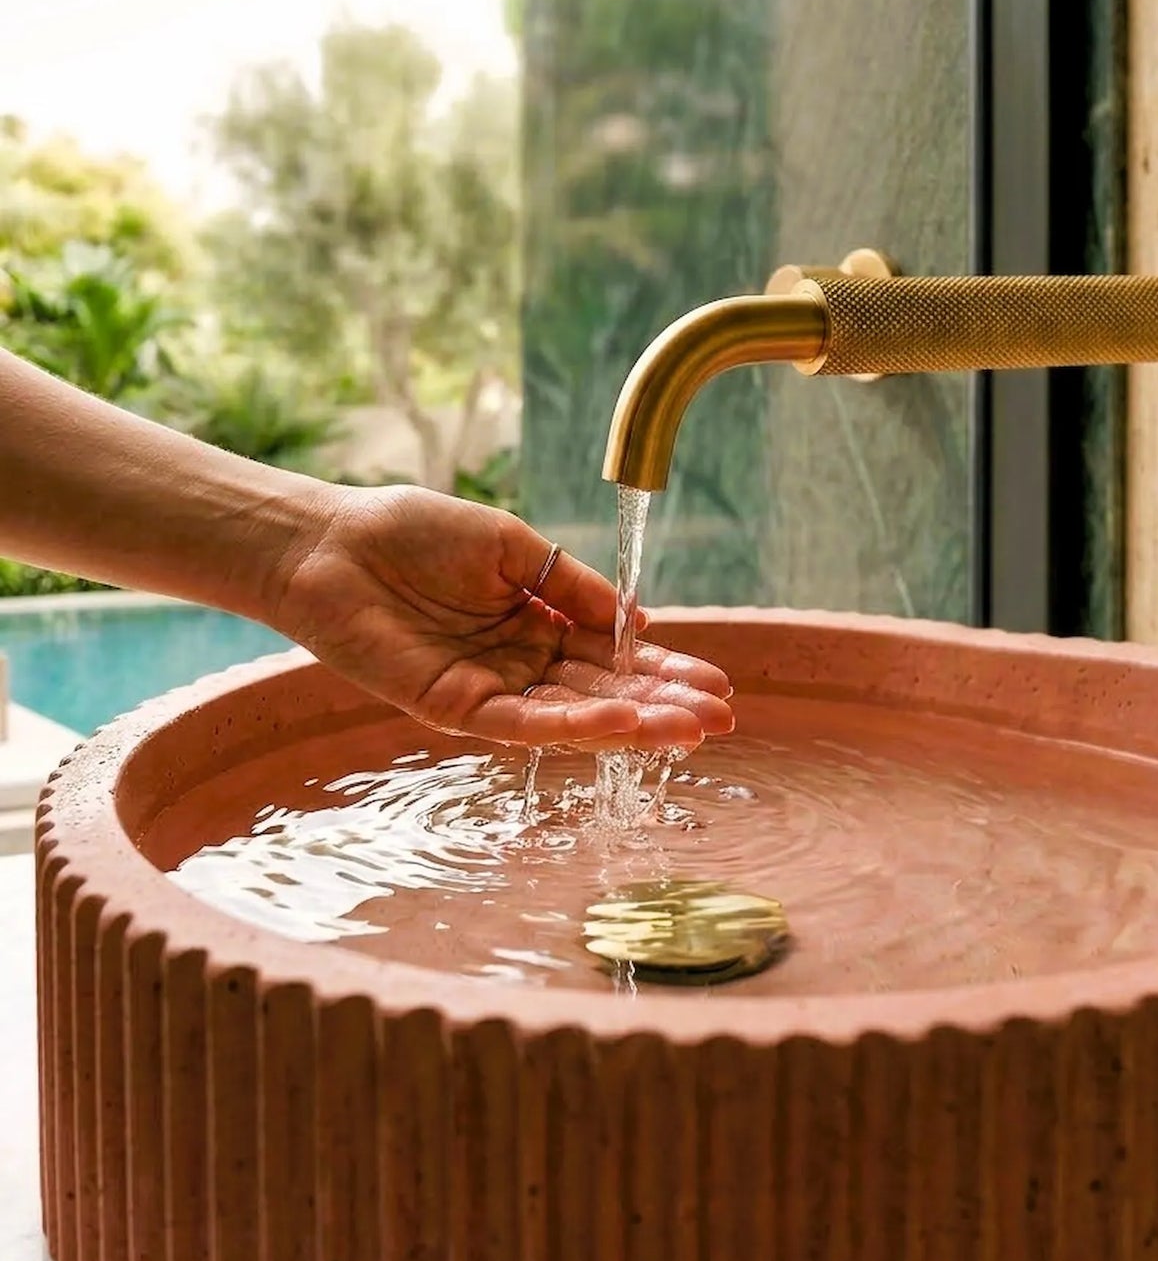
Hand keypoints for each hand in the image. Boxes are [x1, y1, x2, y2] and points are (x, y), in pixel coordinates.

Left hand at [269, 484, 733, 750]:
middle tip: (721, 719)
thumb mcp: (514, 546)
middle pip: (604, 693)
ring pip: (573, 717)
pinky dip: (571, 727)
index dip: (663, 668)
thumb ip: (571, 586)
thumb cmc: (415, 532)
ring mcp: (490, 690)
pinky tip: (619, 724)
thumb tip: (637, 620)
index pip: (613, 654)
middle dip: (663, 706)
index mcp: (538, 622)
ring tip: (688, 728)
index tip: (716, 681)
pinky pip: (521, 723)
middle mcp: (521, 664)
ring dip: (632, 725)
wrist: (333, 543)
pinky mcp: (453, 708)